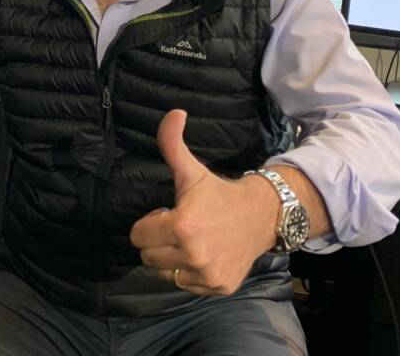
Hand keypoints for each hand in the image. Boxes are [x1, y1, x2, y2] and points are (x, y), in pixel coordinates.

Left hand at [129, 109, 279, 295]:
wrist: (262, 216)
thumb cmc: (220, 193)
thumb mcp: (192, 170)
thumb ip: (173, 142)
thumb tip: (174, 113)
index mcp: (181, 226)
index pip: (137, 236)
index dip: (149, 223)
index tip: (168, 213)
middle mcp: (192, 255)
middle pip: (148, 257)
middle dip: (157, 242)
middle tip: (179, 228)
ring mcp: (206, 275)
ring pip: (164, 273)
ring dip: (171, 259)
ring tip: (190, 242)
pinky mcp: (218, 287)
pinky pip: (186, 286)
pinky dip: (190, 274)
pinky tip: (204, 255)